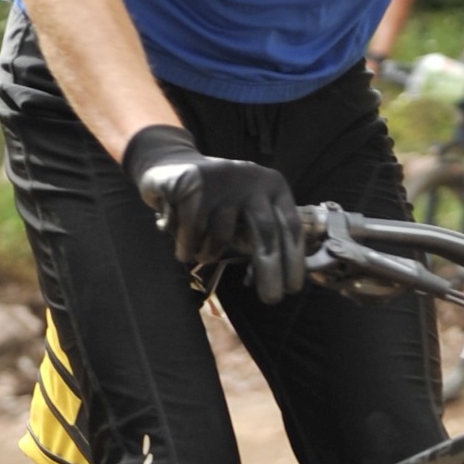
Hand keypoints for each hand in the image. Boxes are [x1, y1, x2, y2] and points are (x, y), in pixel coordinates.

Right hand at [125, 125, 307, 304]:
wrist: (169, 164)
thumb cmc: (214, 199)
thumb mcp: (245, 210)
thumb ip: (261, 234)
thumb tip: (282, 277)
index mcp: (271, 186)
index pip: (288, 225)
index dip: (294, 259)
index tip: (292, 288)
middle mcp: (251, 180)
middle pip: (265, 232)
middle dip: (270, 270)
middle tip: (271, 299)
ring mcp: (221, 180)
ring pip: (221, 237)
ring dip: (207, 254)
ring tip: (197, 248)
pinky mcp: (191, 183)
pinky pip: (191, 232)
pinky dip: (184, 244)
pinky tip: (178, 235)